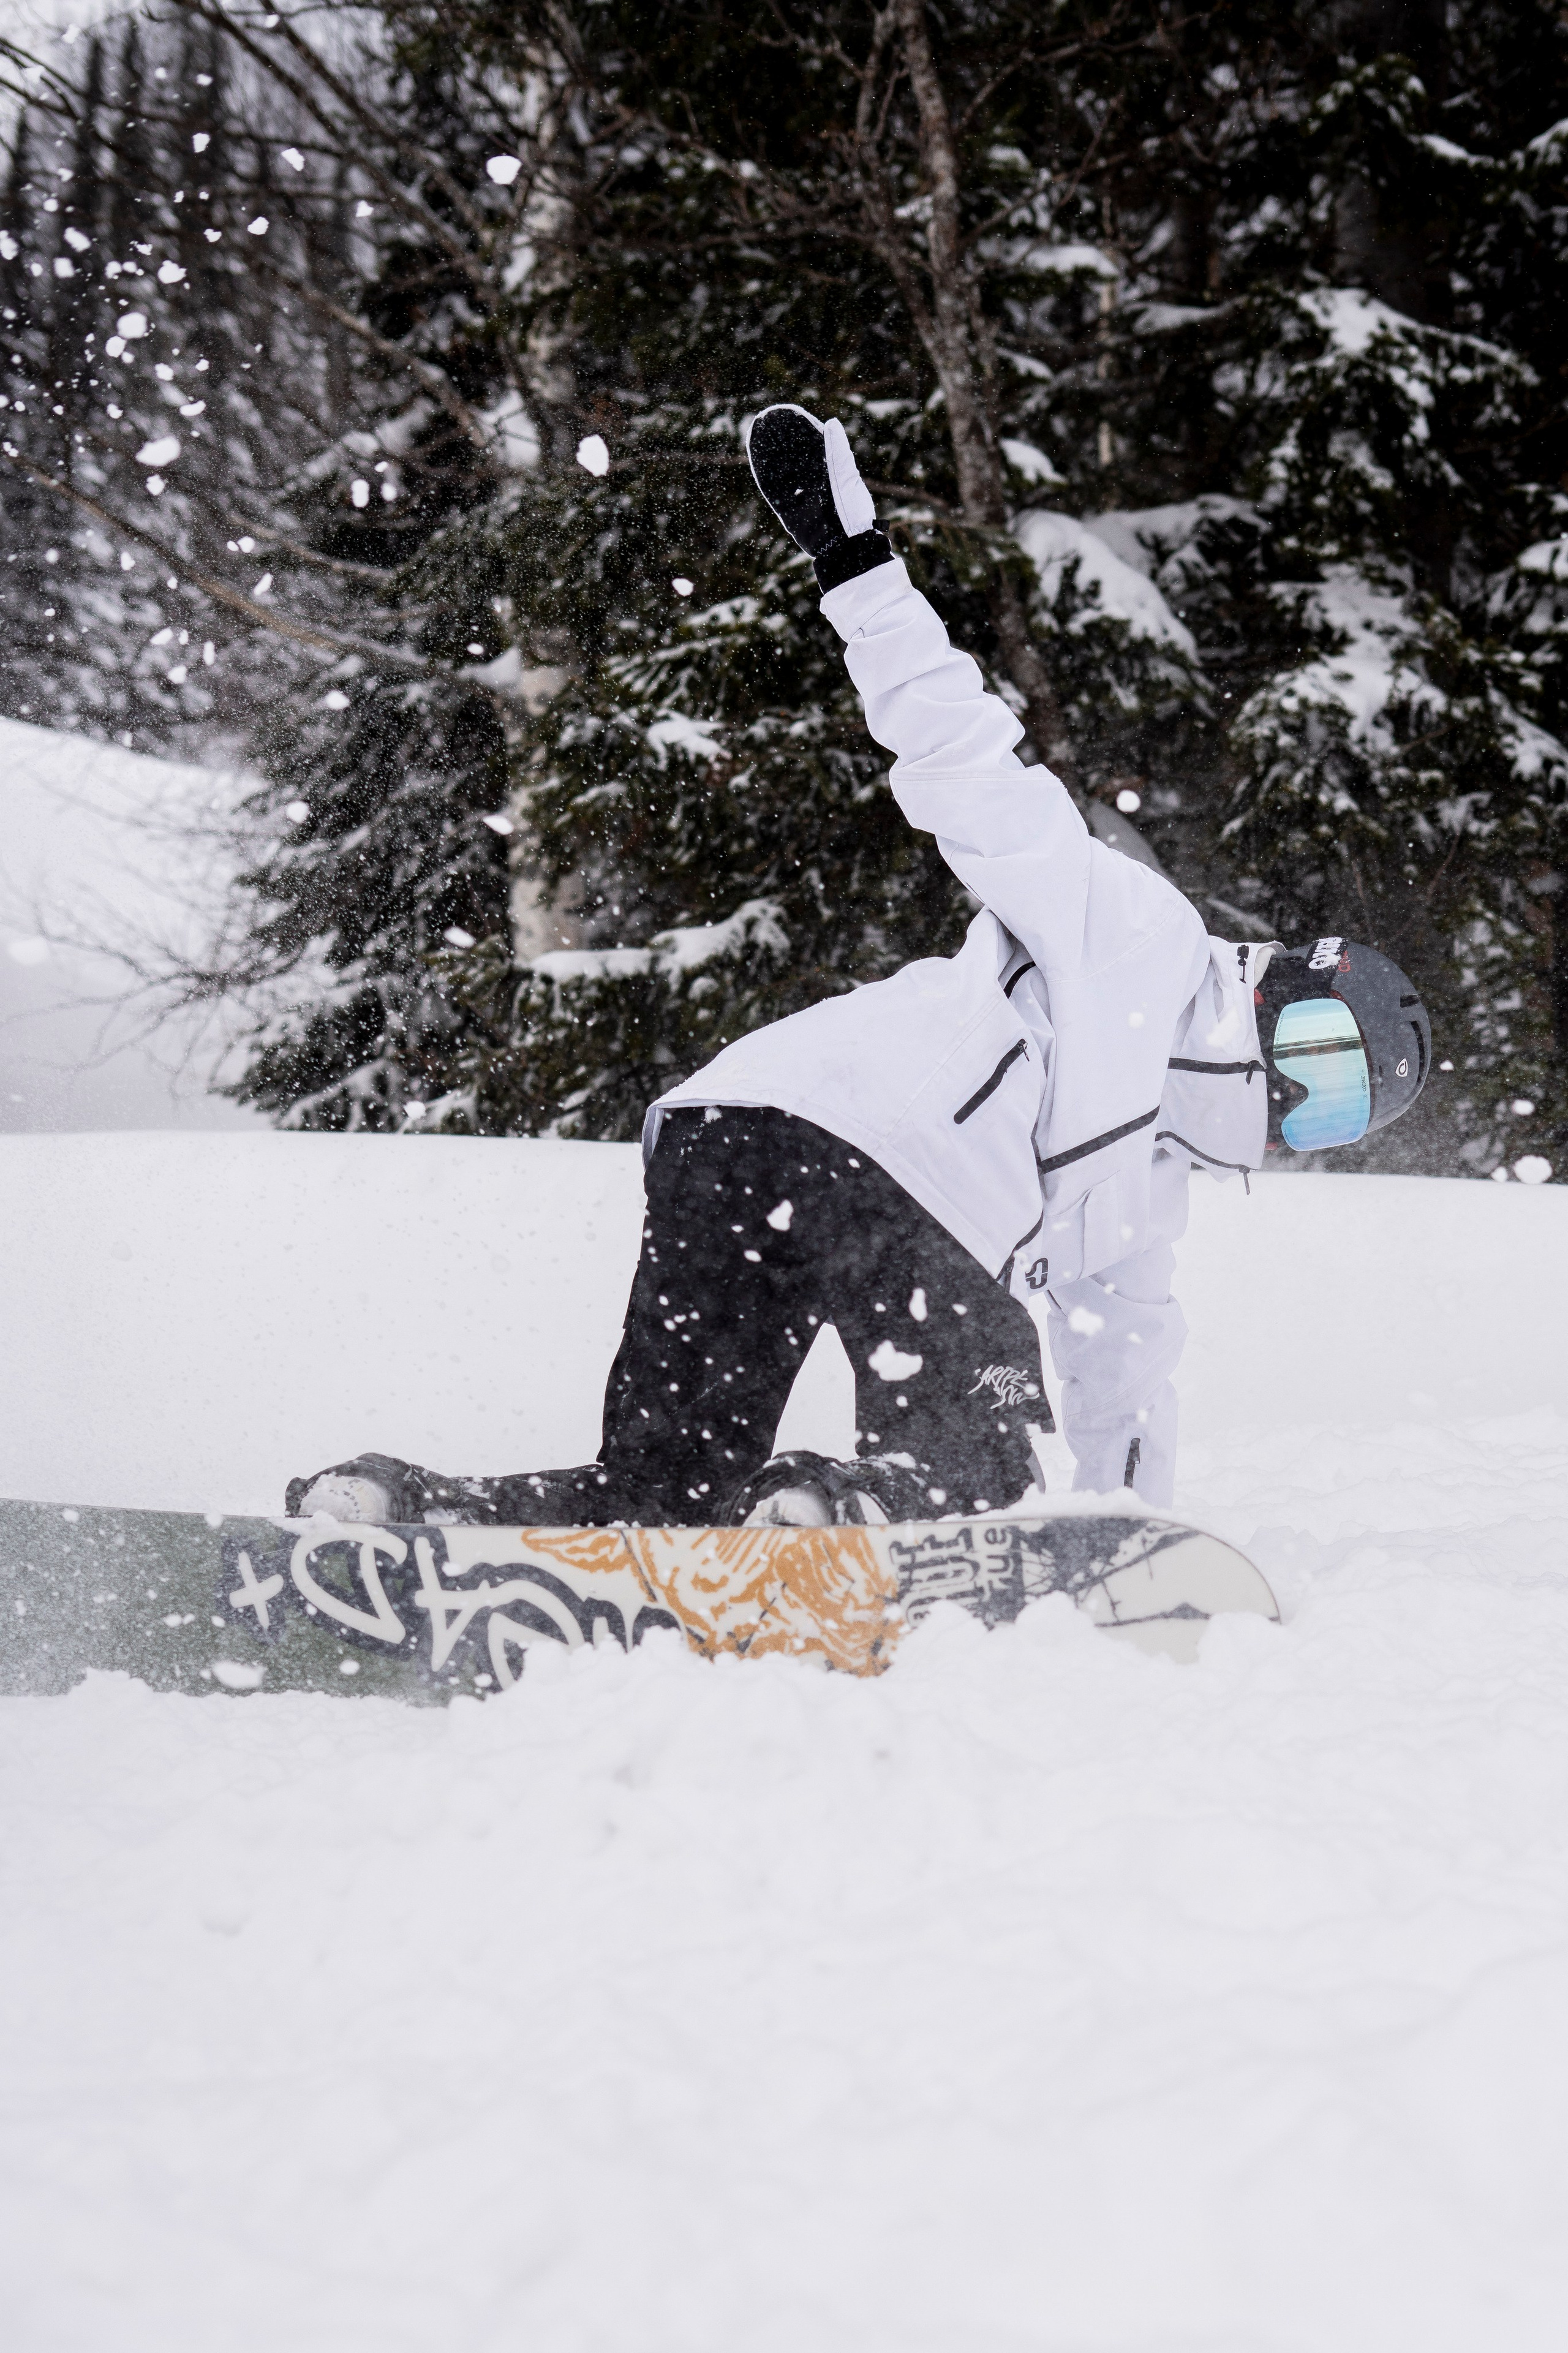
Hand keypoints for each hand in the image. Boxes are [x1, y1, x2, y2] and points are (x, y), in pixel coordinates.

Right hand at [746, 404, 892, 589]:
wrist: (844, 547)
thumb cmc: (851, 511)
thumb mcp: (845, 476)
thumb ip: (836, 450)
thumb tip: (831, 422)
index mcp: (831, 471)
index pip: (812, 444)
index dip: (799, 427)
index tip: (785, 412)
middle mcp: (815, 483)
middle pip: (794, 455)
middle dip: (780, 437)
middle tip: (766, 417)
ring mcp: (801, 497)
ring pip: (782, 470)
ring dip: (769, 452)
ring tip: (757, 431)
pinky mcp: (789, 512)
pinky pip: (773, 489)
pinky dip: (764, 473)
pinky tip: (756, 456)